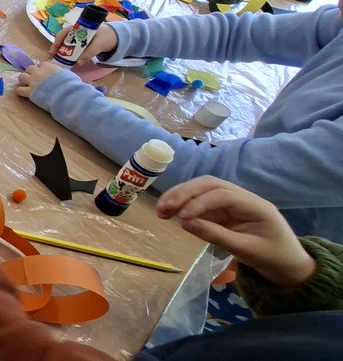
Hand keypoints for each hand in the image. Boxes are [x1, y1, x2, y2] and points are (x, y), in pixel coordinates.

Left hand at [14, 61, 63, 97]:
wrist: (65, 94)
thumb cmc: (70, 84)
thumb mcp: (67, 73)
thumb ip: (60, 72)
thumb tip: (61, 74)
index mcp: (48, 66)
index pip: (41, 64)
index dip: (42, 69)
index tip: (44, 73)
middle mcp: (38, 72)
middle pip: (29, 68)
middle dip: (31, 72)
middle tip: (34, 78)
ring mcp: (32, 81)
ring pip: (21, 76)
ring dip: (24, 79)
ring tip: (27, 84)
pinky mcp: (29, 92)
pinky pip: (18, 90)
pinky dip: (19, 91)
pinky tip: (22, 92)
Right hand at [49, 24, 118, 63]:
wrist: (115, 37)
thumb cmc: (105, 37)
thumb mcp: (98, 45)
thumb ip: (89, 53)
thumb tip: (78, 63)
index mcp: (79, 28)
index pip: (64, 33)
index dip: (57, 41)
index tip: (54, 49)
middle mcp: (76, 33)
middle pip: (62, 40)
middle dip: (56, 48)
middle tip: (51, 57)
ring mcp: (77, 40)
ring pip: (65, 45)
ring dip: (60, 52)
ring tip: (55, 60)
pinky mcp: (80, 46)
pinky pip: (71, 50)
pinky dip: (66, 55)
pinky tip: (64, 61)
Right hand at [157, 176, 315, 286]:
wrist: (289, 265)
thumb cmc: (272, 258)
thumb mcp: (246, 250)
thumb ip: (216, 235)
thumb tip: (184, 223)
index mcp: (254, 205)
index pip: (222, 195)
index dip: (199, 203)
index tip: (180, 218)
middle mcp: (242, 197)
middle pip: (209, 184)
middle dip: (184, 193)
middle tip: (162, 208)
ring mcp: (233, 202)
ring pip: (202, 189)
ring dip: (180, 196)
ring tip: (161, 210)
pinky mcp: (224, 210)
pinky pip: (201, 201)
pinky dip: (185, 204)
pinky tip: (171, 212)